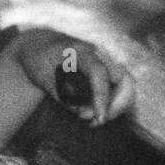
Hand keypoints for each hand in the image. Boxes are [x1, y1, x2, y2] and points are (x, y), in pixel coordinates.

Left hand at [11, 29, 135, 126]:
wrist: (38, 43)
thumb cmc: (38, 60)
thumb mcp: (43, 79)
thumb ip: (62, 96)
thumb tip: (85, 113)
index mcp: (78, 51)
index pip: (98, 72)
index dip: (102, 97)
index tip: (99, 118)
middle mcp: (97, 52)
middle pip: (123, 79)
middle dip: (116, 105)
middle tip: (97, 121)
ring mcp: (104, 58)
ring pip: (125, 84)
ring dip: (115, 105)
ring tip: (94, 121)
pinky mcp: (106, 67)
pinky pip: (118, 86)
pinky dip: (112, 102)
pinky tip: (96, 114)